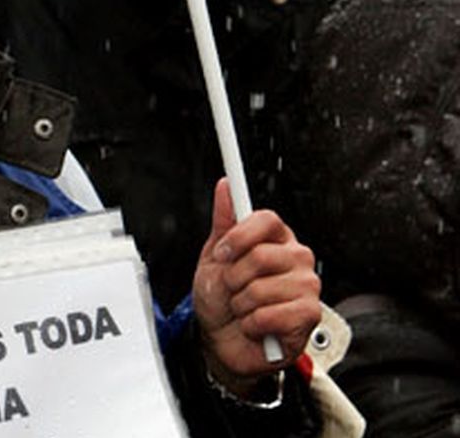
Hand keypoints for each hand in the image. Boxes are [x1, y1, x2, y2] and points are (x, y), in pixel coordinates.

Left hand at [193, 179, 320, 395]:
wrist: (222, 341)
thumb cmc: (221, 297)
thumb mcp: (215, 256)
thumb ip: (224, 220)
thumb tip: (225, 185)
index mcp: (276, 238)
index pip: (266, 219)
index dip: (239, 237)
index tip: (222, 254)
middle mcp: (296, 257)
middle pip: (261, 255)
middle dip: (234, 278)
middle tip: (233, 288)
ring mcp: (307, 286)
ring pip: (262, 288)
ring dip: (242, 304)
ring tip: (245, 309)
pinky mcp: (310, 315)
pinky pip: (272, 315)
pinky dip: (253, 324)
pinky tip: (256, 325)